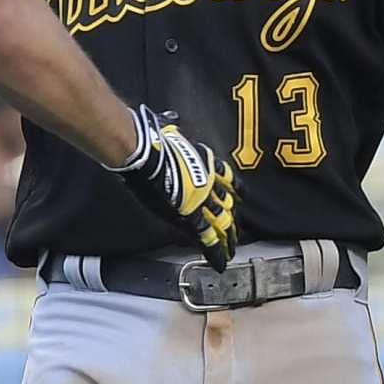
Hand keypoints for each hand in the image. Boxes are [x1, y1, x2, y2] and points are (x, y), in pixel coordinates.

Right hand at [112, 104, 238, 267]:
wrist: (145, 153)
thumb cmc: (151, 140)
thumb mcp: (169, 132)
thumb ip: (173, 133)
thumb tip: (168, 121)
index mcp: (203, 163)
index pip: (225, 179)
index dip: (231, 191)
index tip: (236, 197)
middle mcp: (208, 183)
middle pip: (227, 205)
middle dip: (232, 219)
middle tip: (239, 232)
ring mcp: (202, 201)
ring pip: (223, 223)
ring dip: (228, 237)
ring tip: (233, 249)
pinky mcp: (191, 216)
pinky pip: (207, 238)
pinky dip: (216, 251)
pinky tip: (222, 263)